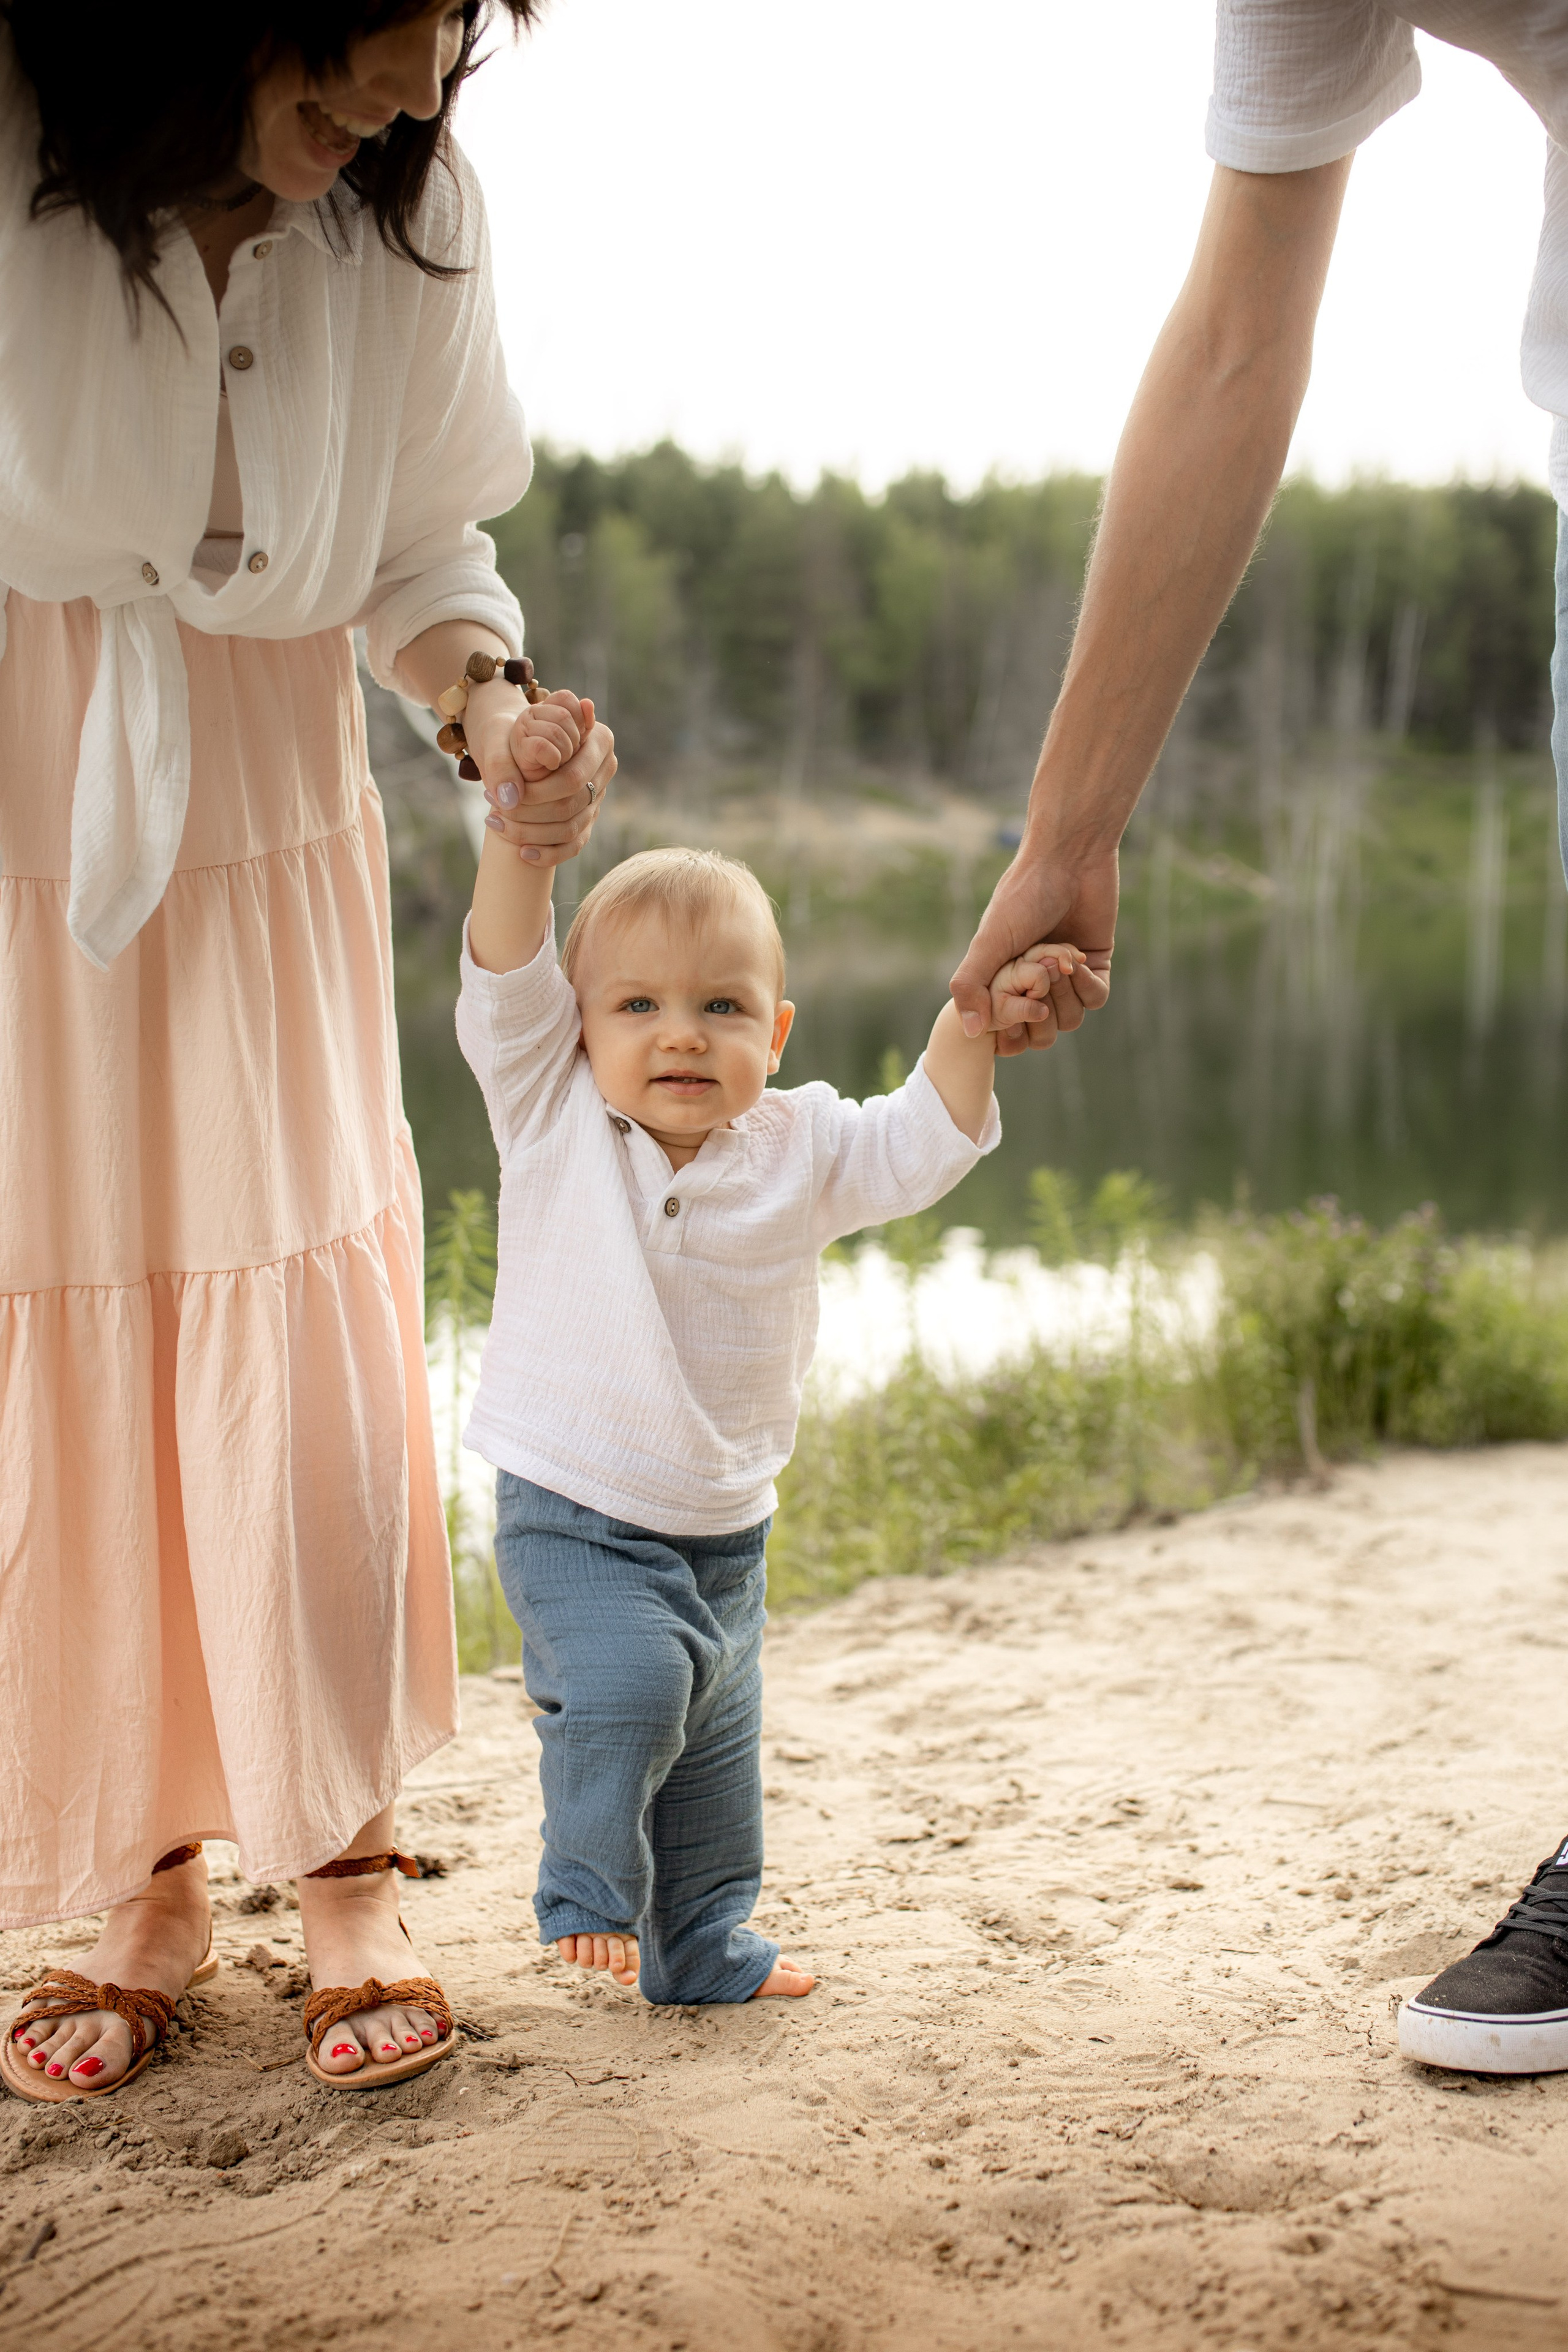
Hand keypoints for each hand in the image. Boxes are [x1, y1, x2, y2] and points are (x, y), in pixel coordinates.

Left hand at [476, 691, 617, 869]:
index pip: (571, 779)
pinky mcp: (589, 819)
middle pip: (569, 805)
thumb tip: (508, 797)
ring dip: (530, 833)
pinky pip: (574, 846)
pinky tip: (523, 853)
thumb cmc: (518, 735)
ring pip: (570, 828)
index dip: (535, 793)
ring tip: (496, 824)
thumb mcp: (509, 735)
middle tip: (493, 811)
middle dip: (527, 813)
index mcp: (598, 740)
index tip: (500, 795)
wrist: (525, 742)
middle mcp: (605, 768)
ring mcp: (598, 797)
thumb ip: (505, 761)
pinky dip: (549, 854)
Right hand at [950, 841, 1116, 1055]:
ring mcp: (1066, 976)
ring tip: (1060, 962)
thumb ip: (970, 985)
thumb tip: (970, 1031)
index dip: (1012, 1026)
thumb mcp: (988, 942)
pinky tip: (1078, 962)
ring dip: (1064, 994)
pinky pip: (1095, 999)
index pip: (1008, 1027)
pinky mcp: (1095, 965)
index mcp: (1003, 979)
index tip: (1014, 1004)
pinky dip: (1086, 986)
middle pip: (1041, 1030)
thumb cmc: (1023, 896)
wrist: (1069, 860)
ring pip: (1070, 1019)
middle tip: (1039, 971)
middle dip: (1040, 1007)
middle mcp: (1034, 981)